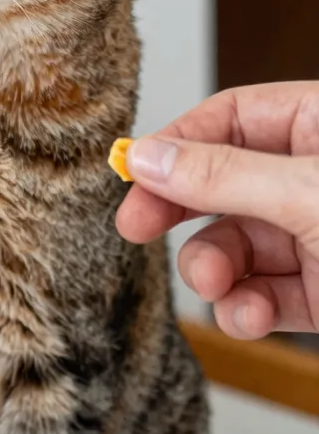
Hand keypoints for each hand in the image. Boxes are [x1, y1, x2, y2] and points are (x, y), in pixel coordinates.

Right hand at [117, 81, 318, 338]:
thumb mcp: (311, 196)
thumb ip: (225, 176)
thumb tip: (147, 156)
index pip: (233, 116)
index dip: (180, 142)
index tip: (133, 171)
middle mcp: (313, 179)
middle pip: (222, 183)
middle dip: (180, 212)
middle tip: (135, 227)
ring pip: (237, 246)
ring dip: (213, 270)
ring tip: (212, 286)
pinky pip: (265, 294)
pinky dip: (246, 308)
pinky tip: (248, 317)